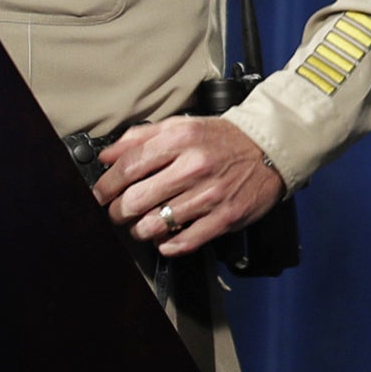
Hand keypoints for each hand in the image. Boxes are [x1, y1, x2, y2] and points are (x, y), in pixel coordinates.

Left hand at [93, 116, 285, 258]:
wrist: (269, 149)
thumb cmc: (222, 139)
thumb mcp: (181, 126)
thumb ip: (141, 137)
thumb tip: (107, 154)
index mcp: (180, 139)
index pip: (128, 166)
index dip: (107, 184)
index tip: (101, 193)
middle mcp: (194, 166)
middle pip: (136, 200)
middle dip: (118, 211)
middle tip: (118, 212)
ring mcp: (210, 195)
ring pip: (155, 224)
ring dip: (140, 229)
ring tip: (141, 224)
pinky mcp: (224, 218)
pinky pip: (183, 242)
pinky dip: (167, 244)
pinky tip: (165, 236)